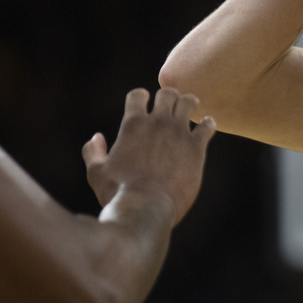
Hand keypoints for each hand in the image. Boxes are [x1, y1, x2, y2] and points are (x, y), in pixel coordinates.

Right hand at [82, 88, 215, 223]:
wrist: (146, 209)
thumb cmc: (118, 193)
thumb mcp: (96, 173)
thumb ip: (93, 152)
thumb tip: (96, 138)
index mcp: (133, 124)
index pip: (138, 95)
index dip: (140, 96)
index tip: (143, 100)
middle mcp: (157, 122)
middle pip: (167, 94)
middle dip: (167, 97)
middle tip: (170, 104)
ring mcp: (179, 133)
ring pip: (188, 103)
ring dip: (188, 103)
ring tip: (190, 106)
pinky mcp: (196, 148)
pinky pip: (207, 127)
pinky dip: (208, 124)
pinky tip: (208, 125)